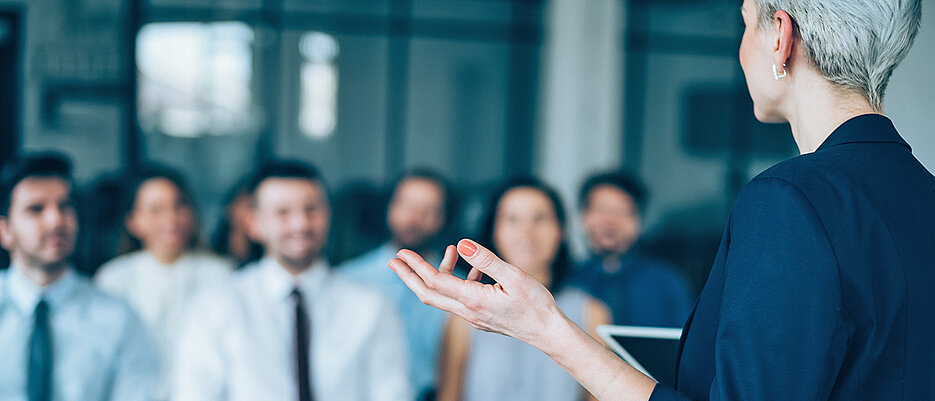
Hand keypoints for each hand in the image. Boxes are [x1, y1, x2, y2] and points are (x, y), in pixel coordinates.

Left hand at [388, 239, 564, 347]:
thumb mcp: (514, 275)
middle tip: (393, 260)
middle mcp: (468, 311)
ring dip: (440, 272)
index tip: (401, 253)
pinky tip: (476, 268)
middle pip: (428, 293)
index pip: (435, 280)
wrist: (547, 332)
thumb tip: (460, 243)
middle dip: (409, 276)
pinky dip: (459, 280)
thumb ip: (486, 259)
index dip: (416, 265)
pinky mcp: (479, 317)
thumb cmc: (536, 303)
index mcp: (473, 299)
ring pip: (444, 295)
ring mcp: (472, 316)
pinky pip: (460, 298)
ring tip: (450, 250)